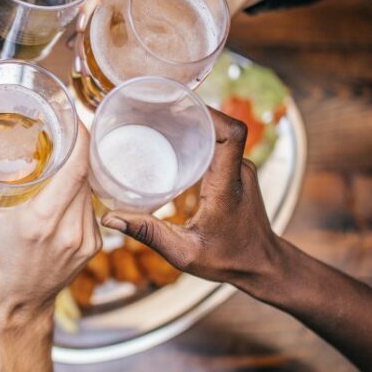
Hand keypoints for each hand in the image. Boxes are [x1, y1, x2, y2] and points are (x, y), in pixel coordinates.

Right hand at [0, 124, 100, 332]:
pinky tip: (65, 183)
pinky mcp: (93, 246)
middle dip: (76, 146)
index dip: (80, 136)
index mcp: (42, 221)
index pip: (77, 167)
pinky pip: (91, 206)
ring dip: (79, 168)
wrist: (15, 308)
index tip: (70, 115)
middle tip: (59, 126)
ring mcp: (86, 240)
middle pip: (85, 174)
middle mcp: (70, 230)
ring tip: (62, 150)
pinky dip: (80, 190)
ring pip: (90, 189)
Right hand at [102, 109, 278, 289]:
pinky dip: (199, 138)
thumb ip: (147, 233)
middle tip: (155, 110)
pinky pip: (220, 145)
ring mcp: (242, 169)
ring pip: (220, 133)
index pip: (231, 133)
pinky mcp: (238, 172)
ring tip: (159, 121)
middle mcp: (240, 171)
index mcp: (228, 185)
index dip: (208, 112)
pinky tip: (175, 142)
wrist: (261, 266)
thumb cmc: (227, 260)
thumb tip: (110, 218)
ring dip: (194, 124)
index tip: (177, 105)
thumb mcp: (183, 253)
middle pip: (221, 126)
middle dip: (191, 112)